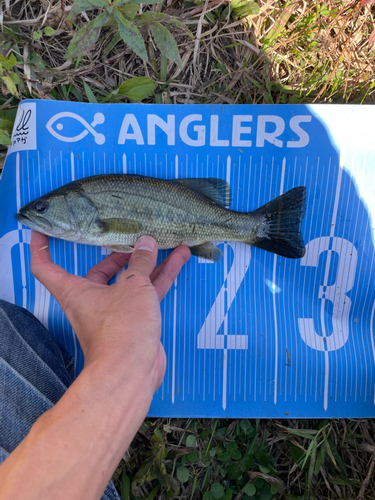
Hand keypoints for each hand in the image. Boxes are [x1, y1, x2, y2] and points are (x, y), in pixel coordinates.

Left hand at [30, 231, 190, 391]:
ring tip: (168, 244)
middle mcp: (91, 301)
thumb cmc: (121, 330)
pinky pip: (147, 293)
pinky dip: (160, 278)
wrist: (132, 370)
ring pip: (132, 280)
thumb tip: (146, 243)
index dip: (40, 247)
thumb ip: (141, 262)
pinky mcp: (135, 320)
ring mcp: (115, 312)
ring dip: (150, 263)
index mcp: (75, 290)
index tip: (41, 231)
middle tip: (137, 239)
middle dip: (121, 254)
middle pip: (102, 270)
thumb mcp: (133, 285)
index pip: (46, 266)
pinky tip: (177, 261)